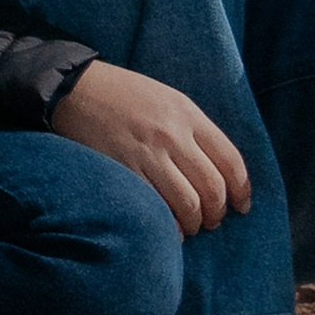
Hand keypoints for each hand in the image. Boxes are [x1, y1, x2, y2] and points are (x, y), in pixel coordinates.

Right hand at [52, 60, 252, 234]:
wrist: (73, 87)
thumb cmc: (124, 95)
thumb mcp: (166, 99)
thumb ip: (193, 130)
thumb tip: (219, 172)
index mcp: (187, 113)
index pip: (231, 161)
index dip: (241, 191)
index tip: (240, 206)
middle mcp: (172, 134)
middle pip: (213, 188)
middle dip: (218, 213)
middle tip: (212, 221)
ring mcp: (147, 152)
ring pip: (189, 204)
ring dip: (195, 223)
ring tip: (190, 225)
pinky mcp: (123, 168)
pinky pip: (157, 207)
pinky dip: (169, 226)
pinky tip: (168, 227)